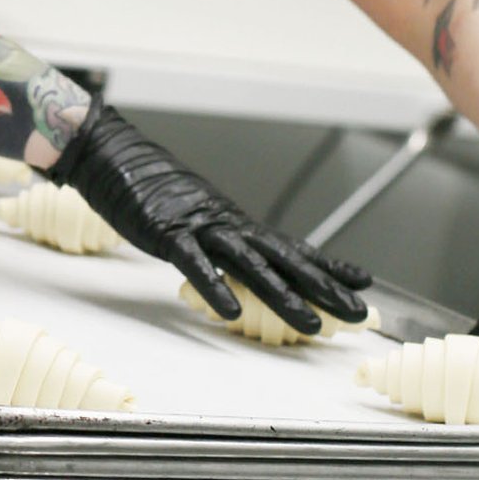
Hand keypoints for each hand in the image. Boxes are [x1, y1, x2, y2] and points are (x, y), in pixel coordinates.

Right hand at [50, 99, 371, 332]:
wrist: (116, 155)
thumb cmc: (151, 190)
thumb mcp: (194, 219)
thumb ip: (218, 241)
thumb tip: (237, 264)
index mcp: (236, 223)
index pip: (292, 246)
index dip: (329, 264)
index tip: (363, 281)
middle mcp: (228, 224)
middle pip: (286, 259)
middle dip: (325, 287)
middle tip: (358, 313)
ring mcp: (200, 229)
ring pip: (252, 265)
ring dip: (284, 295)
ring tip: (311, 323)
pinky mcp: (168, 234)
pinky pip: (195, 265)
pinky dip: (215, 287)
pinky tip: (231, 312)